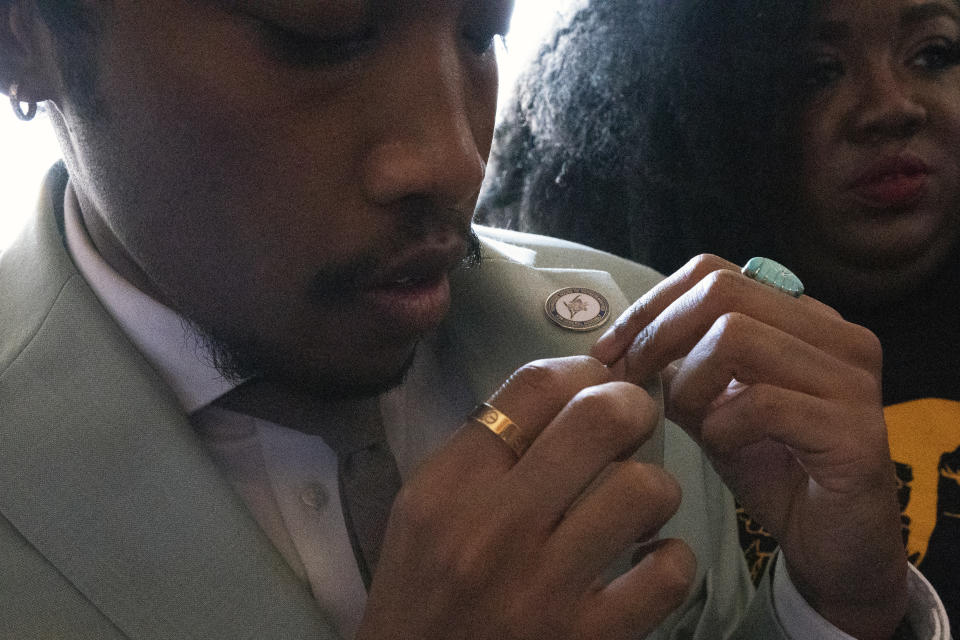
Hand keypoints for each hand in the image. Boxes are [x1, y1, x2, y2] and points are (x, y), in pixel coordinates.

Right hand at [357, 356, 695, 639]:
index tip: (595, 385)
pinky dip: (668, 561)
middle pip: (600, 417)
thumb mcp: (424, 508)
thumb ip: (486, 449)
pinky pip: (667, 572)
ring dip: (654, 490)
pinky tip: (645, 564)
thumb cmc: (422, 591)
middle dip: (634, 409)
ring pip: (645, 489)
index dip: (583, 370)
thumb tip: (572, 391)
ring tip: (636, 507)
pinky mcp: (588, 639)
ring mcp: (545, 586)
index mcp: (449, 486)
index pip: (535, 386)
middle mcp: (495, 527)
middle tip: (633, 428)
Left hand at [592, 255, 907, 639]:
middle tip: (630, 381)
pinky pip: (762, 403)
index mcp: (803, 317)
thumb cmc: (771, 468)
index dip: (651, 306)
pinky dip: (723, 425)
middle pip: (722, 291)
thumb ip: (678, 367)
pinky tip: (724, 445)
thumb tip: (620, 344)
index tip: (609, 351)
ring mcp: (853, 378)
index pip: (713, 271)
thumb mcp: (711, 406)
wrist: (833, 545)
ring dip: (690, 383)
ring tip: (690, 421)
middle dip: (658, 336)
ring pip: (737, 336)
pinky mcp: (856, 430)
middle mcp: (836, 334)